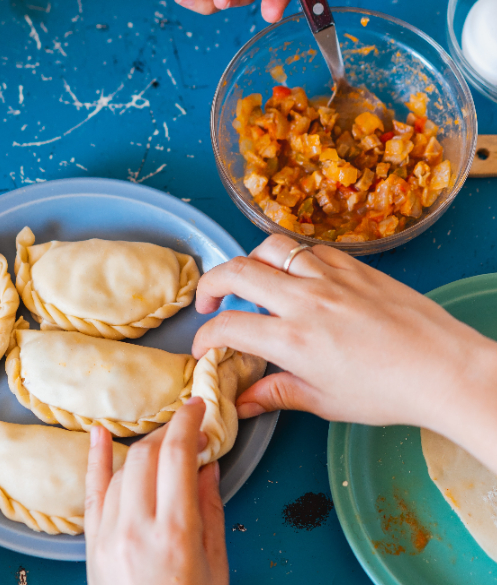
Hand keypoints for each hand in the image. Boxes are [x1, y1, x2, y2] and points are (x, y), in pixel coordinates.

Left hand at [85, 398, 227, 584]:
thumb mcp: (216, 565)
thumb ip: (210, 509)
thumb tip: (208, 465)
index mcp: (175, 532)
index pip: (177, 456)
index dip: (188, 423)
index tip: (199, 408)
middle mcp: (137, 527)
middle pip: (147, 456)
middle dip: (169, 433)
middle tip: (189, 431)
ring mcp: (109, 534)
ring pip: (122, 469)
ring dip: (144, 449)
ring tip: (164, 444)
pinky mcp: (91, 542)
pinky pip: (91, 491)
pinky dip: (94, 459)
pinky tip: (98, 434)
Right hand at [193, 234, 496, 468]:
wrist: (446, 370)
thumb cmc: (390, 392)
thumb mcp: (325, 401)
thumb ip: (277, 394)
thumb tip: (243, 403)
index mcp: (291, 340)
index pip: (226, 327)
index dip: (204, 338)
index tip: (205, 348)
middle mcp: (304, 301)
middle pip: (235, 272)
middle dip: (210, 285)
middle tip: (209, 303)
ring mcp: (330, 278)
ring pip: (270, 248)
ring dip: (250, 263)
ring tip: (252, 282)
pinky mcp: (355, 267)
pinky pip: (310, 249)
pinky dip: (292, 258)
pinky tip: (297, 278)